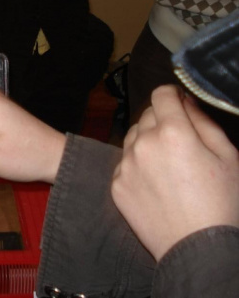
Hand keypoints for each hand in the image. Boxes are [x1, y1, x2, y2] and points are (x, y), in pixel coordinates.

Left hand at [111, 85, 238, 260]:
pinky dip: (137, 165)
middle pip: (146, 114)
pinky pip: (124, 163)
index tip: (179, 102)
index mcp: (173, 132)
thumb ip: (204, 121)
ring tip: (168, 163)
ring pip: (132, 137)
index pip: (161, 94)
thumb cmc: (221, 203)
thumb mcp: (228, 156)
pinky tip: (156, 181)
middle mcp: (143, 143)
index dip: (172, 95)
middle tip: (180, 140)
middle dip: (162, 120)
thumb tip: (186, 101)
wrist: (197, 249)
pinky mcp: (116, 184)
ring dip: (147, 140)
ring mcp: (126, 165)